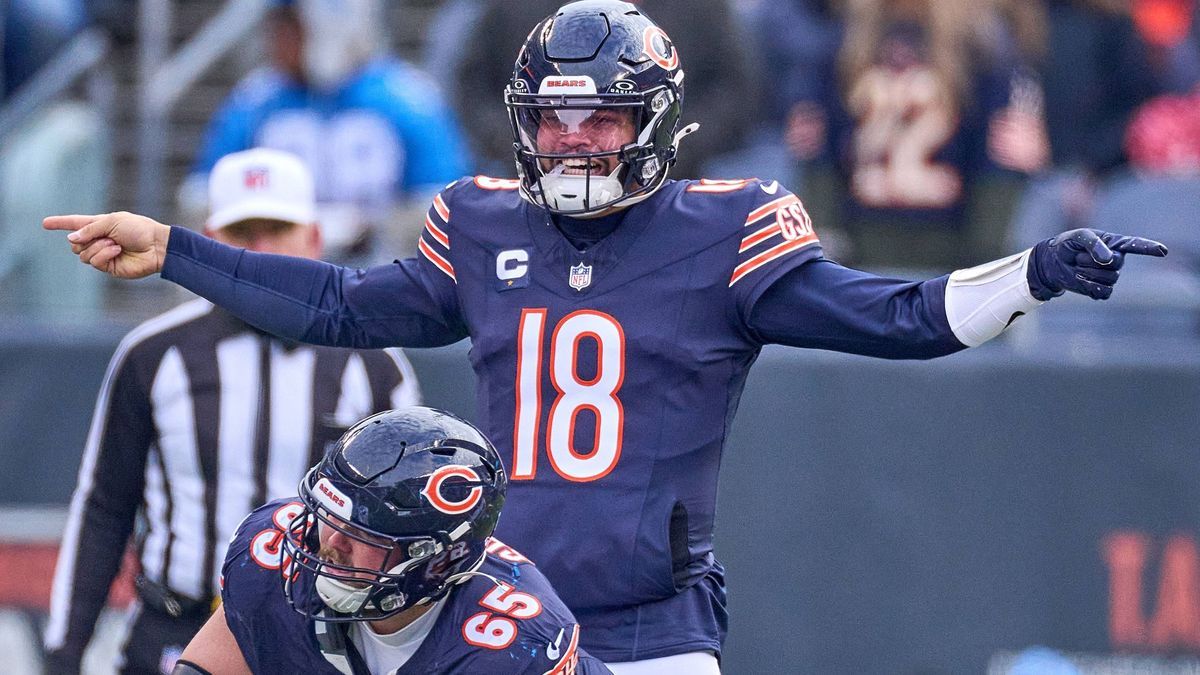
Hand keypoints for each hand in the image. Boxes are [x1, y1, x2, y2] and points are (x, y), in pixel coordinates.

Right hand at [43, 212, 170, 278]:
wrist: (156, 246)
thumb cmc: (138, 229)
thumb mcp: (112, 221)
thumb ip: (89, 229)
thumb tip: (70, 240)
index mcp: (99, 225)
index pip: (75, 224)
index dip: (60, 223)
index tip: (45, 223)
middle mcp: (98, 240)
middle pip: (75, 244)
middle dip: (86, 240)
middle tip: (105, 236)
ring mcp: (103, 254)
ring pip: (82, 255)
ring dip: (98, 247)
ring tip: (115, 244)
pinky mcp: (109, 267)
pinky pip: (94, 262)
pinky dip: (104, 255)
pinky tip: (117, 251)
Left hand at [1028, 228, 1167, 300]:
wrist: (1052, 263)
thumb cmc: (1067, 245)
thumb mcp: (1077, 237)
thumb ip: (1094, 244)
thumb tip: (1108, 259)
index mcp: (1114, 243)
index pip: (1135, 245)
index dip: (1149, 248)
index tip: (1163, 251)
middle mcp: (1116, 260)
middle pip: (1116, 264)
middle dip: (1093, 261)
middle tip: (1078, 257)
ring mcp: (1110, 276)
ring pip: (1109, 279)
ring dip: (1088, 273)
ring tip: (1077, 267)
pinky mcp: (1101, 289)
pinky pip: (1104, 292)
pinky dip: (1090, 287)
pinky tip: (1080, 280)